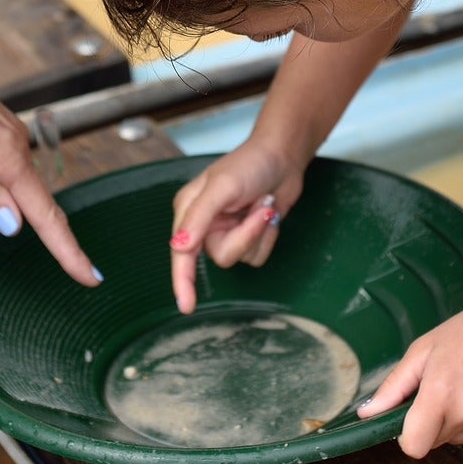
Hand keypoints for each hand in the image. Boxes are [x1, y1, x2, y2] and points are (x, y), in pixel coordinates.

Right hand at [167, 140, 306, 313]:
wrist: (283, 157)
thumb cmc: (249, 164)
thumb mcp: (220, 187)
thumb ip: (198, 217)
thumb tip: (179, 247)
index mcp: (188, 211)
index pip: (181, 253)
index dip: (182, 282)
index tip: (186, 306)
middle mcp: (205, 226)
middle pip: (221, 256)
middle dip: (245, 236)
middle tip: (259, 210)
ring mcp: (228, 232)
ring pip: (241, 258)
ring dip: (258, 233)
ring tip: (263, 205)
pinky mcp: (248, 237)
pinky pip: (257, 255)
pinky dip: (268, 236)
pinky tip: (268, 212)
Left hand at [354, 287, 462, 458]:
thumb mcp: (424, 349)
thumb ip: (394, 386)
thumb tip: (367, 413)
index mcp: (441, 394)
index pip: (413, 447)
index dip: (407, 435)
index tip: (410, 417)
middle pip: (433, 440)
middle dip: (431, 420)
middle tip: (447, 384)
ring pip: (455, 440)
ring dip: (455, 421)